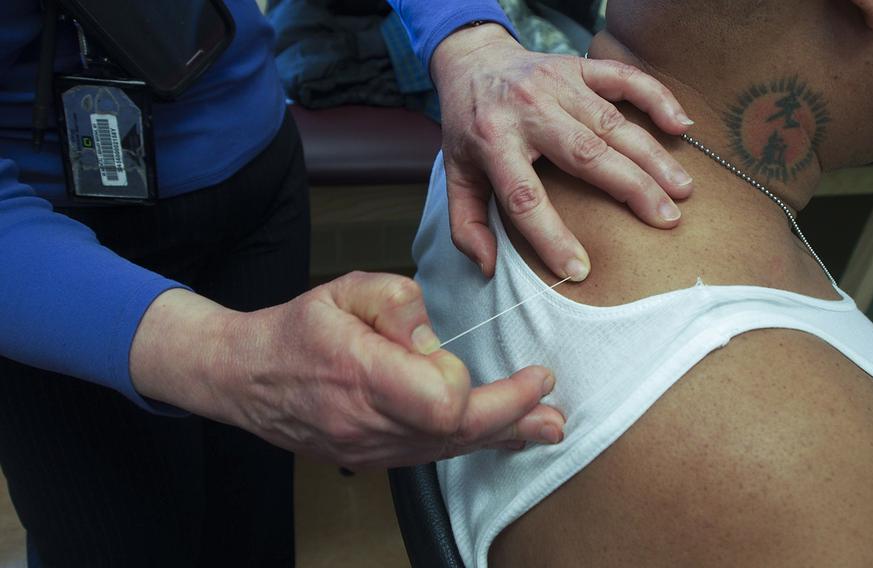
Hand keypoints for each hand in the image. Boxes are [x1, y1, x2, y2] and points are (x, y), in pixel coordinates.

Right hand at [131, 276, 563, 469]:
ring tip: (547, 427)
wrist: (247, 378)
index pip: (440, 400)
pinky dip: (470, 443)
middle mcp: (368, 422)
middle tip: (549, 401)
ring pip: (448, 450)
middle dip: (510, 415)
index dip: (466, 383)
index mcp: (361, 374)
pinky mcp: (373, 457)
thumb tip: (432, 335)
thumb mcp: (341, 290)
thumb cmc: (296, 330)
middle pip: (456, 433)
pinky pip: (431, 455)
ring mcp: (370, 449)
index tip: (471, 360)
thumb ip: (395, 302)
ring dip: (502, 436)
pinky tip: (501, 437)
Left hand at [431, 24, 694, 280]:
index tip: (580, 269)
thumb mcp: (456, 175)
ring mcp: (557, 84)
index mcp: (493, 143)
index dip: (551, 236)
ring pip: (611, 122)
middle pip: (584, 154)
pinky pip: (623, 77)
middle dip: (631, 188)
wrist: (471, 62)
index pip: (524, 198)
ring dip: (651, 155)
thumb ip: (466, 224)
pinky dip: (655, 97)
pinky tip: (680, 126)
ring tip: (682, 189)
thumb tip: (488, 266)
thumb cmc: (469, 127)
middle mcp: (528, 111)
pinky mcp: (579, 66)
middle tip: (666, 219)